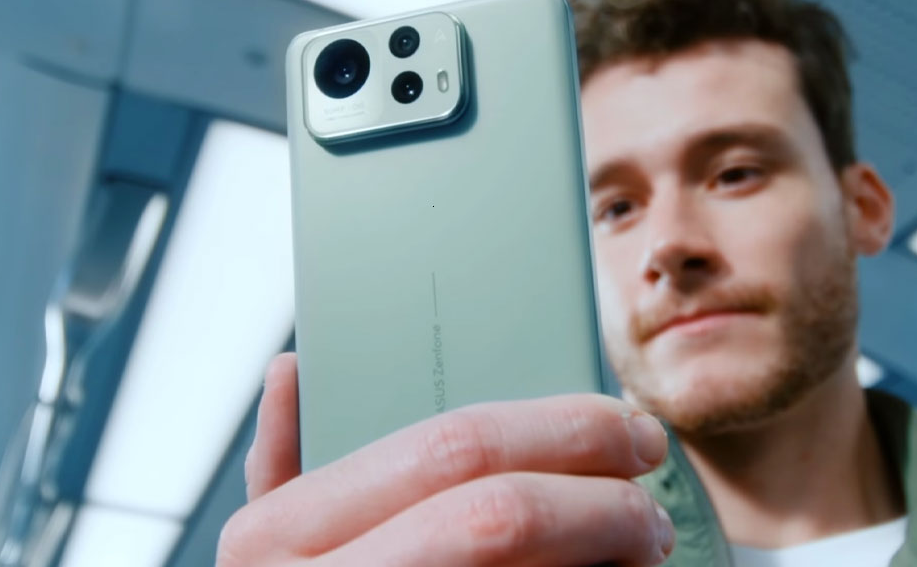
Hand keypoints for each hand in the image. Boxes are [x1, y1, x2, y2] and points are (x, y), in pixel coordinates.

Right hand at [217, 353, 675, 565]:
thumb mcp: (266, 553)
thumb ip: (279, 470)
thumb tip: (291, 368)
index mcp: (273, 538)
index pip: (450, 449)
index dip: (562, 431)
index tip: (625, 430)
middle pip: (501, 515)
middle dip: (602, 501)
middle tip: (650, 505)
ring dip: (607, 558)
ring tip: (639, 551)